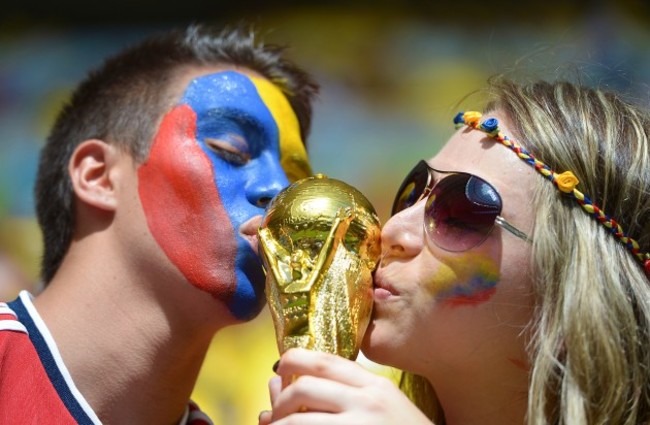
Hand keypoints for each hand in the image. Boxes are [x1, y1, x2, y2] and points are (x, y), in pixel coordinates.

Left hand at [259, 348, 432, 423]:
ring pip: (300, 420)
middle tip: (276, 413)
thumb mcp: (384, 407)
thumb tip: (283, 384)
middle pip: (305, 386)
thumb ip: (344, 392)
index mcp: (376, 385)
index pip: (325, 360)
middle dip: (281, 400)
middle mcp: (367, 401)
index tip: (280, 369)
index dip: (294, 360)